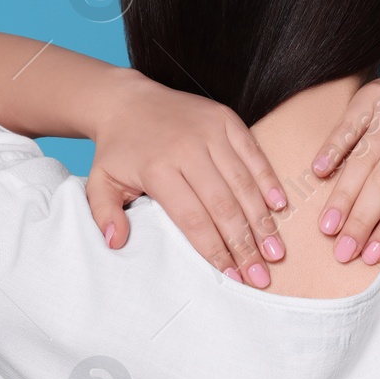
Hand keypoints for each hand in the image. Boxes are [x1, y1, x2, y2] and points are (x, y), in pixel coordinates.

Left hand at [87, 70, 288, 286]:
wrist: (126, 101)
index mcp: (157, 169)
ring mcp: (210, 131)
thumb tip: (117, 243)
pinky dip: (269, 180)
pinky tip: (279, 207)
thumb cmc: (118, 149)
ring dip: (262, 220)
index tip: (232, 277)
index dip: (215, 250)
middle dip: (245, 244)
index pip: (193, 219)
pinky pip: (253, 153)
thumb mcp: (100, 182)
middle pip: (223, 205)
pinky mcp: (225, 119)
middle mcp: (187, 149)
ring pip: (243, 182)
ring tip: (275, 251)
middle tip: (261, 275)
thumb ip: (105, 214)